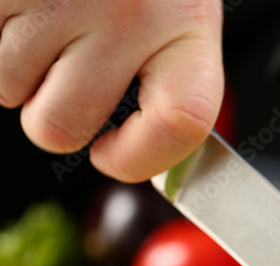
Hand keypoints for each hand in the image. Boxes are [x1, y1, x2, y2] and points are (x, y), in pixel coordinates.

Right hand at [0, 0, 223, 180]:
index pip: (182, 122)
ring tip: (45, 9)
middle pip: (60, 127)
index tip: (115, 154)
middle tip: (62, 67)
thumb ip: (168, 86)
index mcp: (187, 24)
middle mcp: (128, 10)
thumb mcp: (176, 11)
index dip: (142, 158)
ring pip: (6, 86)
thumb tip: (129, 161)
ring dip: (13, 61)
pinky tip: (18, 1)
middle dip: (50, 111)